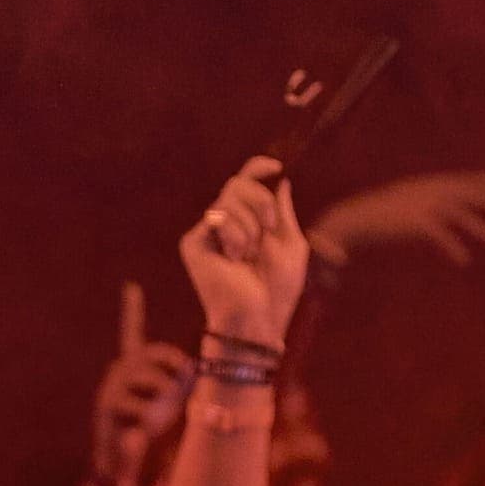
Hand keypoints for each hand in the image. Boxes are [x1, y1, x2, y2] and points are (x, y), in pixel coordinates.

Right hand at [89, 282, 194, 485]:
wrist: (115, 459)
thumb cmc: (144, 427)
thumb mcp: (166, 400)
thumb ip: (179, 381)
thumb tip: (196, 368)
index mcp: (130, 366)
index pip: (132, 332)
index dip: (131, 310)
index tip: (131, 287)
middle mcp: (117, 371)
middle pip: (155, 353)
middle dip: (176, 368)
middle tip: (183, 387)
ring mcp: (111, 386)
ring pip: (154, 381)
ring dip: (167, 397)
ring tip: (161, 414)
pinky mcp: (109, 406)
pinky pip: (143, 405)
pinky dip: (150, 418)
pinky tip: (141, 429)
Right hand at [180, 156, 310, 346]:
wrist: (258, 318)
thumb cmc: (277, 290)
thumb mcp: (291, 244)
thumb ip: (284, 212)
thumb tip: (281, 182)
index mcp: (246, 222)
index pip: (246, 183)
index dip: (258, 168)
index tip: (277, 167)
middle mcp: (223, 224)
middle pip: (237, 183)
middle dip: (261, 201)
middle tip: (268, 229)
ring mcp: (206, 233)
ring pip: (229, 197)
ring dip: (250, 225)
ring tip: (249, 255)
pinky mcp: (193, 242)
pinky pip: (218, 216)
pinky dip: (236, 236)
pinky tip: (234, 259)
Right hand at [313, 169, 484, 265]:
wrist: (353, 219)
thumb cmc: (373, 216)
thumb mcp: (399, 204)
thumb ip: (415, 204)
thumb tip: (427, 212)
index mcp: (422, 184)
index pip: (455, 180)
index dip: (477, 180)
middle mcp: (425, 191)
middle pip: (463, 193)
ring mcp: (422, 205)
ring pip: (458, 213)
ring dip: (477, 226)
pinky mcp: (416, 223)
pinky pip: (442, 235)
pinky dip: (454, 247)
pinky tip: (464, 260)